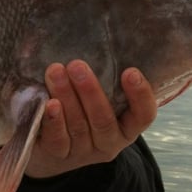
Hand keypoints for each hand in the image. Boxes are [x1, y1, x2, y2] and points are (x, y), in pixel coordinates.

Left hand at [25, 61, 157, 179]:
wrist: (49, 148)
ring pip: (79, 125)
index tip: (130, 71)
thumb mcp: (95, 96)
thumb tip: (95, 36)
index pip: (143, 115)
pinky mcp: (59, 156)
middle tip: (77, 65)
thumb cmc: (79, 109)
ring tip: (55, 72)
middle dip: (90, 91)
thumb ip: (102, 78)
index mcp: (126, 127)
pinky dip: (54, 120)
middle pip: (104, 119)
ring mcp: (83, 152)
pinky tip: (49, 103)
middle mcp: (108, 142)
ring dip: (67, 96)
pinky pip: (58, 139)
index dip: (140, 96)